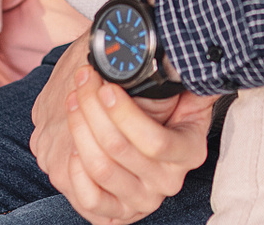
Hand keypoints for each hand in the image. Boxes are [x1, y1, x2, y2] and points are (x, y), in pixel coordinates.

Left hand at [30, 37, 213, 223]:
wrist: (155, 145)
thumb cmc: (169, 110)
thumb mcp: (186, 91)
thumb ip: (186, 76)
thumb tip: (182, 54)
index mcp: (190, 152)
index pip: (155, 141)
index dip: (124, 114)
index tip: (106, 86)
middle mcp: (169, 181)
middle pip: (119, 149)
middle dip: (92, 108)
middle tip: (84, 81)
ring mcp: (143, 200)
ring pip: (101, 168)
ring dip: (79, 129)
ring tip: (74, 100)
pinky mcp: (118, 214)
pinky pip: (89, 197)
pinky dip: (76, 169)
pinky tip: (73, 142)